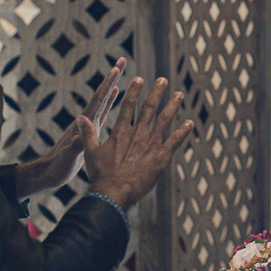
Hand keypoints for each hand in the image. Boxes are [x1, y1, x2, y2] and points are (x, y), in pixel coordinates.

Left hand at [14, 59, 125, 199]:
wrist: (50, 172)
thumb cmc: (58, 167)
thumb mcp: (69, 157)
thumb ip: (76, 146)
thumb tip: (83, 134)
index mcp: (84, 124)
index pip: (98, 100)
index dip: (108, 84)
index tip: (117, 68)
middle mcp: (86, 120)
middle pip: (102, 94)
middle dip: (112, 77)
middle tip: (122, 59)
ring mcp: (88, 124)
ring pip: (104, 100)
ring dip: (112, 85)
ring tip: (120, 70)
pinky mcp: (90, 130)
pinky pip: (104, 111)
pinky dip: (110, 101)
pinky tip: (116, 93)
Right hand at [82, 76, 193, 209]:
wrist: (114, 191)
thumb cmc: (101, 174)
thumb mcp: (91, 151)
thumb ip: (88, 133)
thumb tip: (79, 118)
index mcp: (121, 132)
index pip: (128, 106)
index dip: (134, 91)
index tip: (139, 79)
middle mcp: (137, 134)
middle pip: (148, 108)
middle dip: (156, 92)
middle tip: (163, 80)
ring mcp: (151, 144)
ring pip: (164, 120)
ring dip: (172, 106)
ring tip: (179, 94)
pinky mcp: (162, 156)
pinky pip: (175, 141)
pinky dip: (183, 131)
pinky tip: (190, 123)